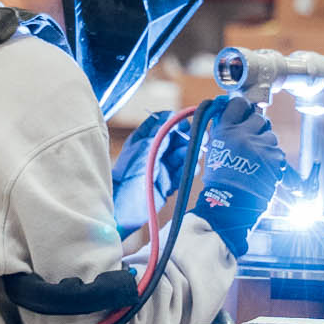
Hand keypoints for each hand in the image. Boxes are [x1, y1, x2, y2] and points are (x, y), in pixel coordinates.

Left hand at [111, 110, 192, 236]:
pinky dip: (189, 170)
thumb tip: (171, 115)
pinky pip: (182, 174)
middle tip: (201, 138)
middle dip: (188, 138)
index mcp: (144, 140)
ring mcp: (161, 168)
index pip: (162, 123)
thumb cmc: (128, 176)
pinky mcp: (167, 183)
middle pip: (176, 140)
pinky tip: (193, 168)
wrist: (123, 208)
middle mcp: (153, 152)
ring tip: (196, 154)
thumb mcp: (143, 149)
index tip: (186, 122)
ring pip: (181, 156)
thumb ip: (159, 134)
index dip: (175, 121)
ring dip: (190, 154)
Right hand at [193, 97, 287, 256]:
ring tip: (256, 160)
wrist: (229, 203)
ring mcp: (261, 146)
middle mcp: (243, 134)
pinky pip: (278, 151)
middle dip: (257, 127)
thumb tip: (231, 115)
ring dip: (266, 144)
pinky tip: (262, 170)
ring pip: (271, 135)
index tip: (244, 111)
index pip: (238, 103)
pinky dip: (273, 160)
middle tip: (252, 140)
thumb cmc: (219, 180)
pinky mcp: (275, 158)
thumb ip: (223, 130)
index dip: (243, 107)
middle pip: (259, 117)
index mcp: (225, 130)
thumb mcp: (213, 149)